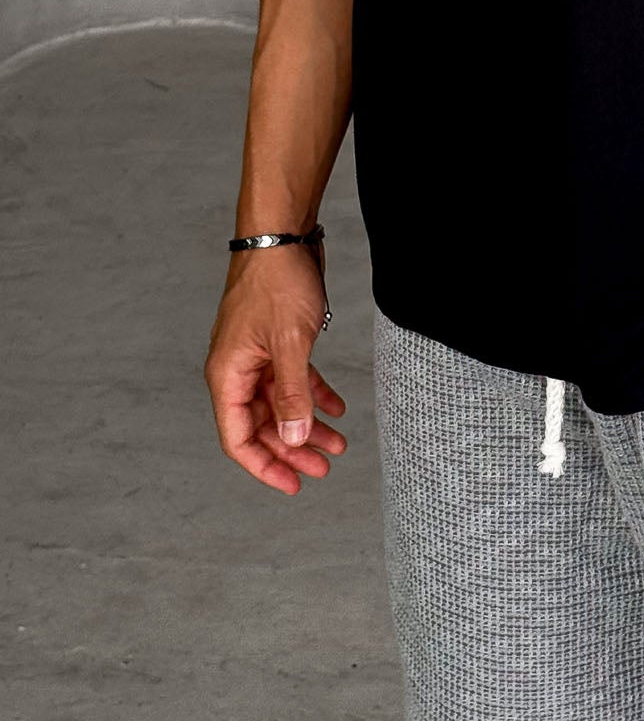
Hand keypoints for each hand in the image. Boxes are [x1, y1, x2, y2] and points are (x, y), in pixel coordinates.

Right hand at [205, 245, 347, 494]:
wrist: (282, 235)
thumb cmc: (277, 282)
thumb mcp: (290, 343)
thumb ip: (292, 394)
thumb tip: (294, 439)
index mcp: (227, 375)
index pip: (237, 438)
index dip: (264, 466)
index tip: (293, 485)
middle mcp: (237, 370)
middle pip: (261, 425)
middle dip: (293, 449)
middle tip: (326, 467)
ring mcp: (256, 356)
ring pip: (281, 403)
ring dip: (307, 425)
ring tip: (339, 445)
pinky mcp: (276, 341)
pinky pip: (292, 379)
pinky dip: (314, 394)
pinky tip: (338, 408)